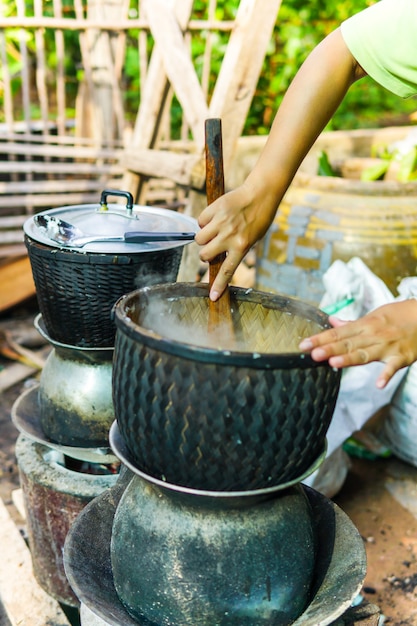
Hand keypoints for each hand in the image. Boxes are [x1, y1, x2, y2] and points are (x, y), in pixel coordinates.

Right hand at [195, 182, 273, 299]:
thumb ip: (235, 249)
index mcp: (241, 246)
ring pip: (199, 239)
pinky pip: (200, 221)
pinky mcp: (215, 209)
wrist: (260, 194)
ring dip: (203, 238)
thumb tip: (215, 258)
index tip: (212, 297)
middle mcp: (230, 236)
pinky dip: (204, 221)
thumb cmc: (258, 219)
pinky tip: (214, 217)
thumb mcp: (251, 239)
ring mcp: (221, 222)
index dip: (219, 285)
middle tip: (213, 248)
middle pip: (204, 255)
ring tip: (213, 231)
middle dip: (205, 254)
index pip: (227, 271)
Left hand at [299, 300, 416, 387]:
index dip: (320, 339)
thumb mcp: (374, 316)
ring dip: (350, 358)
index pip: (337, 333)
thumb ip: (352, 323)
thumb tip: (332, 322)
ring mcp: (387, 347)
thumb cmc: (398, 317)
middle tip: (312, 354)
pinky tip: (378, 384)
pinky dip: (386, 375)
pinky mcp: (402, 357)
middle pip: (347, 343)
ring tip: (334, 363)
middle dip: (329, 348)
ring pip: (365, 354)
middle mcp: (373, 335)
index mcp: (364, 325)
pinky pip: (393, 367)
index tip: (303, 345)